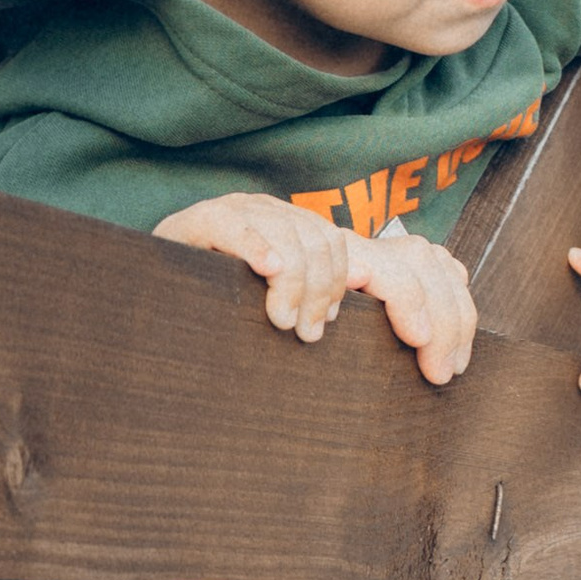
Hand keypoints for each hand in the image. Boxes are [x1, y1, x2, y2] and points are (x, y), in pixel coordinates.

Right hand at [156, 194, 478, 386]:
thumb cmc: (228, 333)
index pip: (394, 260)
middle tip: (374, 344)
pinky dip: (257, 246)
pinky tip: (267, 273)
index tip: (435, 354)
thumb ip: (347, 335)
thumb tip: (421, 364)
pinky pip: (239, 224)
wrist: (145, 302)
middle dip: (378, 299)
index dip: (422, 302)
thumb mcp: (300, 333)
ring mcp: (250, 215)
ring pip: (302, 239)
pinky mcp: (204, 219)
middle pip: (350, 249)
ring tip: (288, 326)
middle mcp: (291, 223)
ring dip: (303, 287)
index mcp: (321, 248)